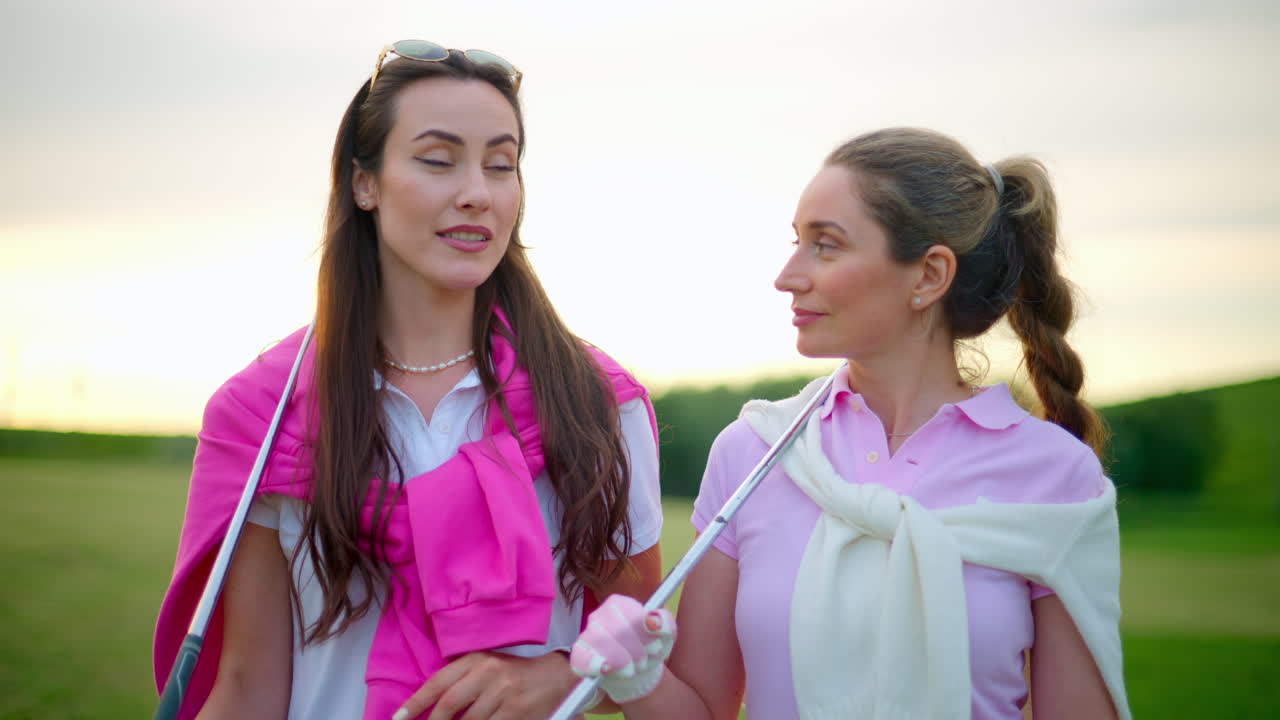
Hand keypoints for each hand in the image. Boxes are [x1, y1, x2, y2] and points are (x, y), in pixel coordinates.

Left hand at [392, 650, 576, 719]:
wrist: (555, 677)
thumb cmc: (514, 674)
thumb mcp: (487, 666)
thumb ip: (461, 680)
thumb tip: (431, 708)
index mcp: (476, 659)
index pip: (438, 683)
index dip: (415, 703)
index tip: (399, 718)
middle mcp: (487, 673)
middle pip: (448, 705)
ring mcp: (502, 693)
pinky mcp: (515, 711)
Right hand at [569, 595, 675, 703]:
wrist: (637, 672)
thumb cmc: (649, 648)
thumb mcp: (665, 635)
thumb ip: (665, 623)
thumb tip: (652, 621)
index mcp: (618, 604)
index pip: (629, 612)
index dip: (644, 633)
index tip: (655, 647)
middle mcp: (599, 615)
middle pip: (616, 628)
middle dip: (635, 650)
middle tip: (644, 662)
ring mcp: (587, 634)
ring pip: (599, 640)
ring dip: (620, 660)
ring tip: (631, 670)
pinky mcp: (580, 654)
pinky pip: (580, 656)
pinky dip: (592, 663)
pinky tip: (605, 670)